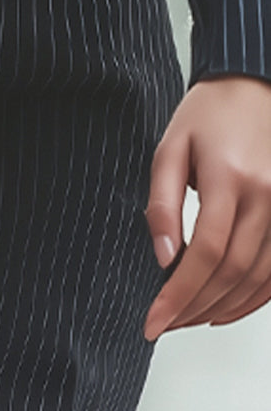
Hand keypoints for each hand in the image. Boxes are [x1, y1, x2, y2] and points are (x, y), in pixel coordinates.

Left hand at [143, 74, 270, 339]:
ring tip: (188, 320)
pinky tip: (225, 308)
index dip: (177, 295)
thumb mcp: (169, 151)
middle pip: (232, 272)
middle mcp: (267, 196)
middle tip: (165, 325)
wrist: (253, 86)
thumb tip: (162, 258)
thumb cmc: (207, 116)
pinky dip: (255, 297)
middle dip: (195, 307)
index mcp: (230, 179)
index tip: (152, 322)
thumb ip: (162, 205)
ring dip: (223, 307)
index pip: (204, 254)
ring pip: (259, 277)